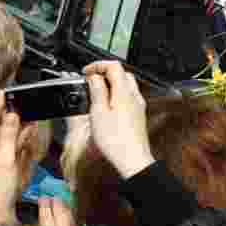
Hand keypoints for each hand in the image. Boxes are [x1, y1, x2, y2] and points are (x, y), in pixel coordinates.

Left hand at [0, 90, 20, 225]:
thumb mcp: (5, 159)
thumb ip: (9, 135)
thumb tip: (12, 115)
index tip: (4, 93)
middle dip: (8, 117)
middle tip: (19, 102)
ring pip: (0, 137)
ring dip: (14, 128)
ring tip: (27, 114)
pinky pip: (3, 147)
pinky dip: (14, 140)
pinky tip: (26, 129)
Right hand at [82, 60, 153, 179]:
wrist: (132, 160)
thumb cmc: (116, 141)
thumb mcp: (98, 113)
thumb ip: (97, 91)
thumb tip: (94, 77)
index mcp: (124, 92)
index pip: (113, 66)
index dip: (97, 65)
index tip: (86, 72)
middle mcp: (134, 96)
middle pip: (121, 73)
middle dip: (105, 73)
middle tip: (90, 80)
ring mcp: (138, 106)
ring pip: (126, 84)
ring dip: (111, 83)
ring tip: (97, 92)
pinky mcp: (138, 115)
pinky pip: (128, 97)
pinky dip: (117, 94)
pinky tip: (108, 105)